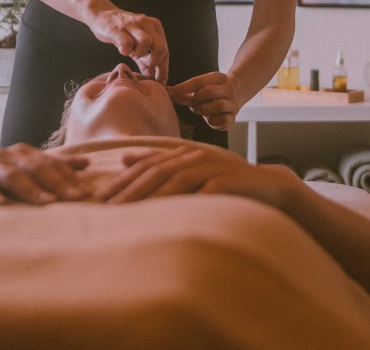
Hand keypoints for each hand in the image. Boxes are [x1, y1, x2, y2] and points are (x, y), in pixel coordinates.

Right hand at [0, 144, 89, 205]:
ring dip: (30, 189)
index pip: (51, 162)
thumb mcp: (23, 173)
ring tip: (47, 204)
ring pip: (11, 175)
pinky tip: (1, 206)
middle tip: (75, 199)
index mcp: (23, 153)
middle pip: (35, 167)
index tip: (88, 194)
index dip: (70, 176)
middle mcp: (6, 156)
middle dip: (57, 183)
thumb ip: (52, 167)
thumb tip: (85, 164)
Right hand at [92, 8, 168, 82]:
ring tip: (132, 53)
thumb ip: (146, 60)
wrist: (102, 14)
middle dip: (154, 61)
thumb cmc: (122, 32)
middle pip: (160, 47)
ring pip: (146, 43)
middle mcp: (146, 23)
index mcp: (154, 26)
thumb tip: (154, 79)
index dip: (163, 69)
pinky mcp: (117, 29)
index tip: (161, 82)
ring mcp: (132, 25)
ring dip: (140, 54)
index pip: (165, 50)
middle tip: (144, 64)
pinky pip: (127, 43)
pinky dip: (126, 50)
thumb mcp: (137, 45)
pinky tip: (122, 49)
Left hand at [96, 144, 296, 205]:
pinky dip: (184, 203)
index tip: (101, 198)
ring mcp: (212, 168)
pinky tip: (167, 216)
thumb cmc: (225, 182)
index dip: (123, 180)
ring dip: (150, 196)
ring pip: (175, 180)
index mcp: (184, 153)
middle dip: (129, 190)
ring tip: (128, 213)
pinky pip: (201, 193)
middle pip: (156, 172)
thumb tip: (123, 159)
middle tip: (106, 208)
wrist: (268, 186)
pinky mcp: (227, 182)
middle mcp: (195, 157)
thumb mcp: (192, 169)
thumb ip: (159, 162)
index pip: (147, 166)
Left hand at [168, 71, 236, 129]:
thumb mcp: (199, 88)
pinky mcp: (233, 118)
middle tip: (193, 103)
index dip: (182, 88)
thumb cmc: (210, 92)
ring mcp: (232, 104)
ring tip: (201, 110)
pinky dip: (212, 121)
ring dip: (204, 110)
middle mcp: (228, 89)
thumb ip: (183, 91)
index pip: (198, 81)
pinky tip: (209, 118)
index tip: (169, 93)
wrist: (234, 96)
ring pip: (217, 105)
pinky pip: (223, 120)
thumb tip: (166, 92)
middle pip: (208, 92)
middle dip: (196, 99)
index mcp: (219, 78)